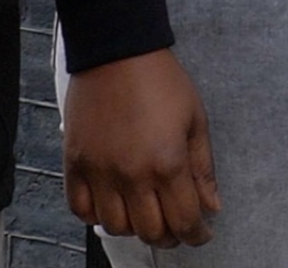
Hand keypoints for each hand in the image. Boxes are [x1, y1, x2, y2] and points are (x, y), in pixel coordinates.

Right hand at [65, 48, 217, 247]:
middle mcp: (132, 174)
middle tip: (177, 226)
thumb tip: (212, 205)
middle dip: (169, 236)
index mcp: (167, 163)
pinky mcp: (75, 164)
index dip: (196, 234)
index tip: (200, 234)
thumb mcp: (196, 120)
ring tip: (146, 213)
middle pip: (150, 231)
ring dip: (134, 227)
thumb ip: (203, 169)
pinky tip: (113, 204)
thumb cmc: (160, 80)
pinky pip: (80, 209)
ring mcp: (100, 172)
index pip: (184, 220)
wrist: (118, 52)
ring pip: (115, 226)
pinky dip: (96, 215)